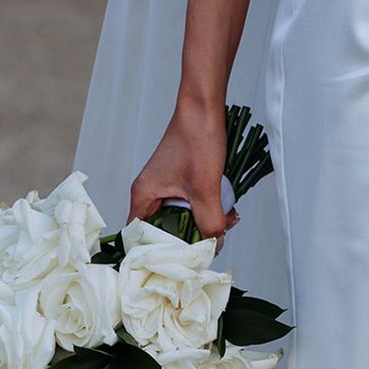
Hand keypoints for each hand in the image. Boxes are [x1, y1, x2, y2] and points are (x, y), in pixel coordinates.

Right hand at [128, 100, 236, 241]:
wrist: (206, 106)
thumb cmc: (198, 140)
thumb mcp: (206, 188)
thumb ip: (209, 221)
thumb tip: (213, 247)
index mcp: (143, 196)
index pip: (140, 239)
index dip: (159, 253)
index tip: (181, 262)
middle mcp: (151, 192)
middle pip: (165, 229)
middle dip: (191, 236)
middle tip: (214, 239)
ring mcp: (167, 183)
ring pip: (182, 215)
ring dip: (204, 220)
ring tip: (226, 220)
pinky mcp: (183, 176)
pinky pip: (192, 200)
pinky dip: (208, 205)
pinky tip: (227, 206)